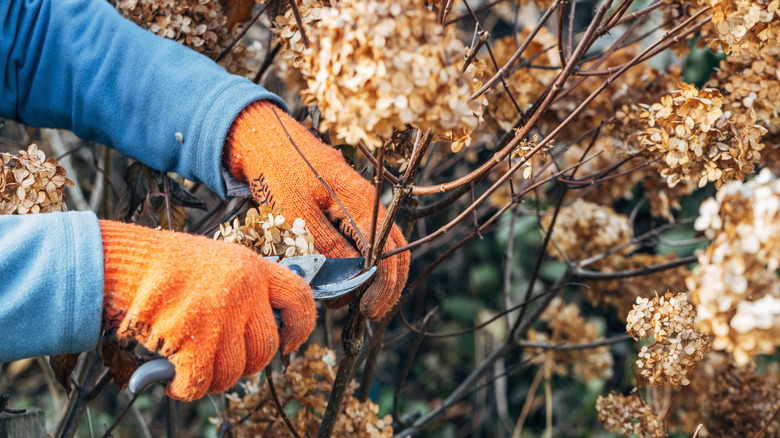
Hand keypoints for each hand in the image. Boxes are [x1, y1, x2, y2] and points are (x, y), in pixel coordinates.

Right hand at [99, 220, 315, 400]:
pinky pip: (200, 383)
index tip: (288, 343)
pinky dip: (186, 388)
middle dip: (247, 364)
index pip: (299, 299)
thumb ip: (244, 288)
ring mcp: (219, 315)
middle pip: (266, 347)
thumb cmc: (166, 265)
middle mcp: (243, 290)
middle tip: (224, 362)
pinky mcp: (191, 338)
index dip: (299, 327)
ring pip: (235, 371)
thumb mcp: (218, 262)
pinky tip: (173, 381)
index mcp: (254, 268)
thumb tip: (262, 327)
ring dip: (214, 379)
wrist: (122, 262)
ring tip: (194, 368)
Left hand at [224, 101, 409, 318]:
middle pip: (395, 252)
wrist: (265, 138)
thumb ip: (328, 246)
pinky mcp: (349, 205)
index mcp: (362, 203)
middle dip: (384, 287)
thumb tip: (352, 281)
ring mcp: (361, 203)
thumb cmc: (277, 172)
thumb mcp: (297, 213)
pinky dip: (359, 262)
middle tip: (362, 312)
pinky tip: (340, 276)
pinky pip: (365, 239)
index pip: (388, 255)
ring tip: (346, 298)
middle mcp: (369, 203)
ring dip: (371, 277)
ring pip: (382, 247)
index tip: (365, 311)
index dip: (382, 288)